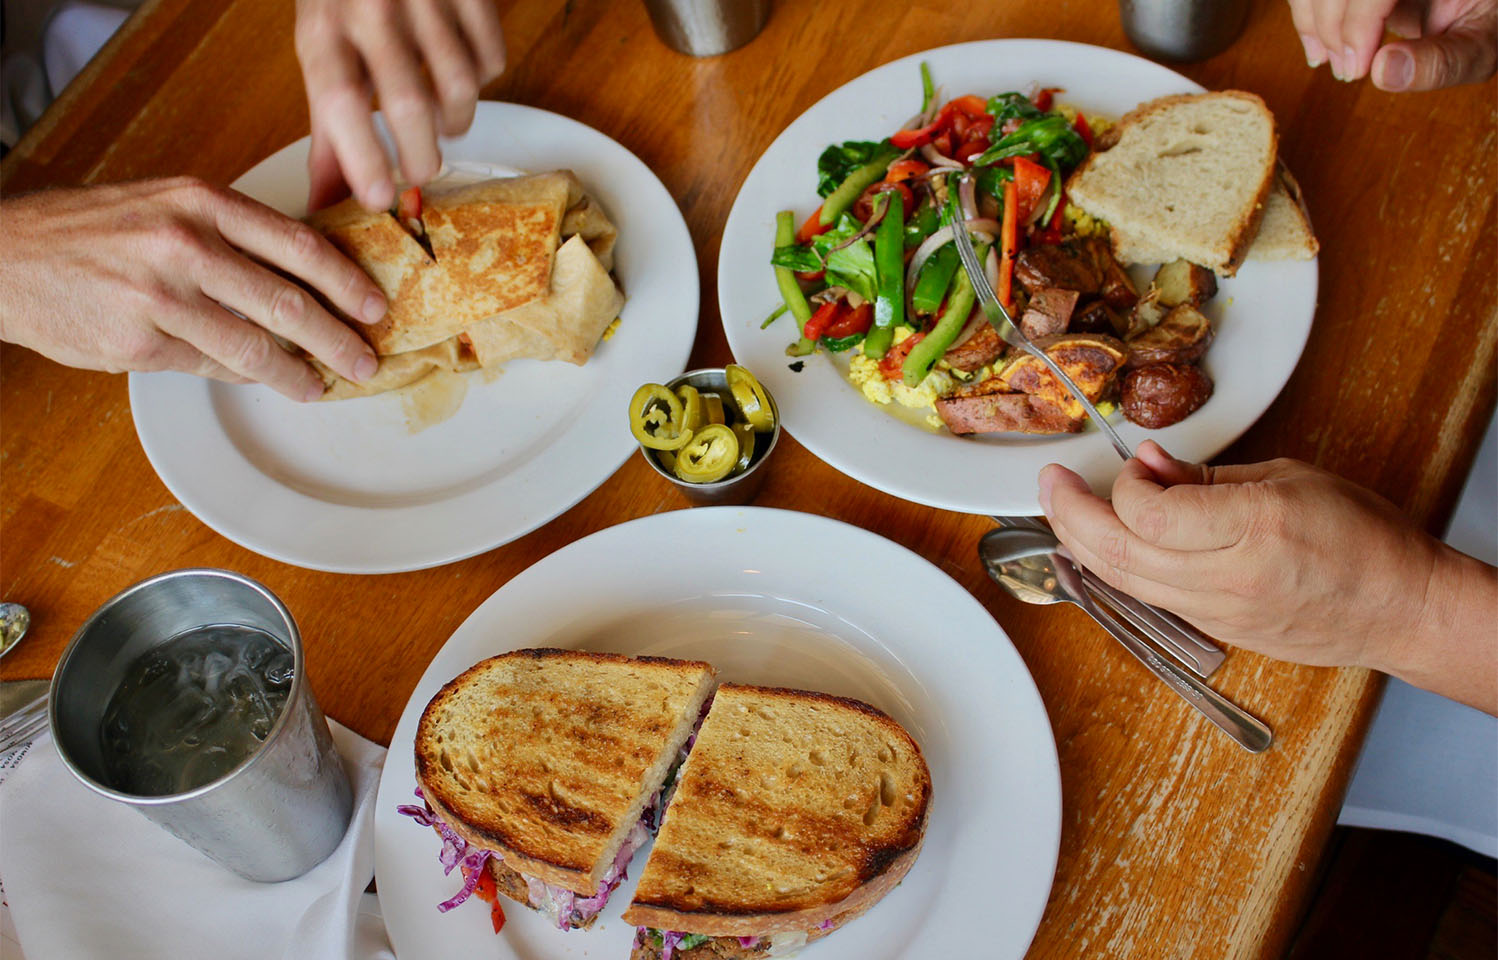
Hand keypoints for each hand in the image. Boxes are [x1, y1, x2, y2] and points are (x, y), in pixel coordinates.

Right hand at [0, 178, 385, 401]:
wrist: (8, 256)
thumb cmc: (96, 231)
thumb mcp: (168, 206)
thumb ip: (232, 233)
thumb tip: (308, 273)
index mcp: (201, 203)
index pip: (298, 246)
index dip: (346, 282)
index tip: (375, 306)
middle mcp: (184, 245)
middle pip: (287, 303)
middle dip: (338, 340)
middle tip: (364, 360)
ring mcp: (160, 297)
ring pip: (254, 346)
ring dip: (297, 373)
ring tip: (320, 386)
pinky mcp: (138, 343)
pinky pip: (212, 367)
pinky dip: (245, 377)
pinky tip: (265, 380)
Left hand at [294, 0, 506, 210]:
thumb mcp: (321, 49)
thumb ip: (328, 127)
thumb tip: (327, 201)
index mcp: (324, 27)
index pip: (341, 101)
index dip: (362, 157)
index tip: (379, 200)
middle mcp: (371, 6)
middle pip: (410, 104)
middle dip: (422, 156)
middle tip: (422, 171)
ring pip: (461, 87)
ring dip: (456, 121)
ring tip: (443, 122)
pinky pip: (491, 58)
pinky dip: (482, 79)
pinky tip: (461, 73)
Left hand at [1037, 441, 1497, 710]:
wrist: (1399, 608)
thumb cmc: (1360, 536)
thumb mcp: (1289, 478)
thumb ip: (1207, 476)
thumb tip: (1148, 462)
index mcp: (1253, 528)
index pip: (1150, 515)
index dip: (1123, 486)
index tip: (1132, 463)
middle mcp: (1229, 577)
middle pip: (1120, 554)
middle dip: (1070, 515)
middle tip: (1049, 481)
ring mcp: (1218, 613)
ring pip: (1123, 582)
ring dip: (1080, 544)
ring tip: (1060, 509)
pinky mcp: (1214, 631)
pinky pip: (1146, 597)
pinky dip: (1114, 568)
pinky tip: (1101, 543)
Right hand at [1287, 0, 1496, 89]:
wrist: (1482, 2)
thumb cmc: (1487, 18)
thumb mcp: (1481, 44)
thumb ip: (1444, 61)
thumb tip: (1383, 72)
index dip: (1357, 24)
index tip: (1357, 69)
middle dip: (1332, 27)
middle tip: (1347, 70)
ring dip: (1311, 20)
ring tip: (1327, 59)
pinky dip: (1307, 13)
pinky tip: (1320, 45)